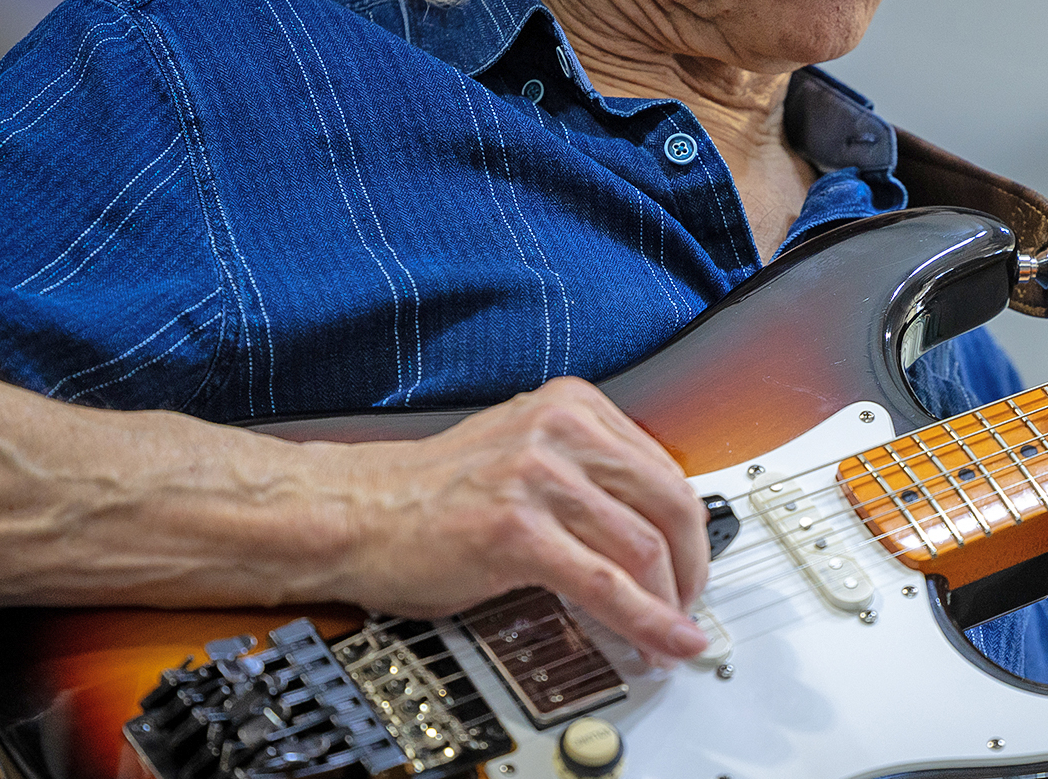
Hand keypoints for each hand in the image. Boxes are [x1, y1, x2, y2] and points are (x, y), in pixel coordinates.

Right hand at [324, 377, 712, 663]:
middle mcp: (561, 430)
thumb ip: (587, 475)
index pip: (665, 468)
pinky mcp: (516, 530)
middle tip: (691, 606)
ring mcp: (538, 477)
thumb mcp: (525, 456)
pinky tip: (658, 642)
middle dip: (693, 568)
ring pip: (643, 548)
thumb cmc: (431, 495)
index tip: (694, 565)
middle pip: (670, 504)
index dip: (692, 530)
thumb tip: (654, 529)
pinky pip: (603, 585)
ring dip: (670, 604)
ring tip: (672, 635)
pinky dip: (644, 622)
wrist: (353, 513)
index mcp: (571, 405)